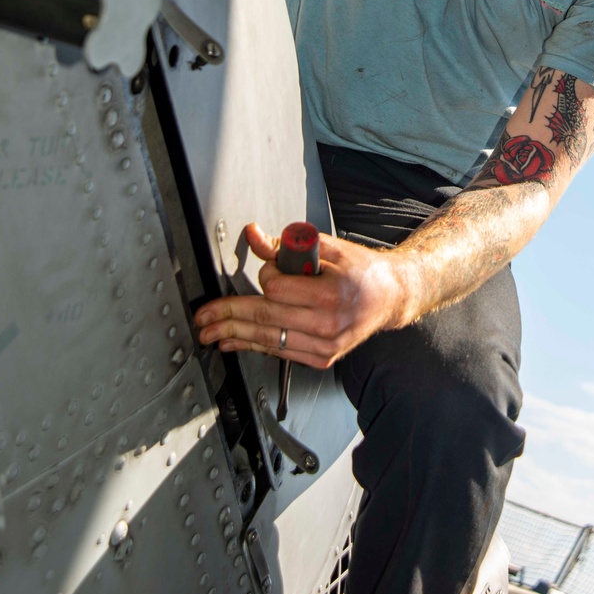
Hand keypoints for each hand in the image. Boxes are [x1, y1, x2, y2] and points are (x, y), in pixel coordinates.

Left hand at [193, 222, 411, 370]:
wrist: (389, 297)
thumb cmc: (362, 271)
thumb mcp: (326, 248)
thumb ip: (286, 244)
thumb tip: (254, 235)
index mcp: (331, 294)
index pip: (277, 289)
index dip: (266, 274)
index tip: (269, 267)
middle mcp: (328, 325)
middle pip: (266, 319)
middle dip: (228, 315)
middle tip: (203, 316)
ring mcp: (325, 345)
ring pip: (269, 339)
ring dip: (234, 335)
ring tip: (210, 332)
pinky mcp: (322, 358)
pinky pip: (280, 351)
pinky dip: (255, 346)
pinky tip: (235, 342)